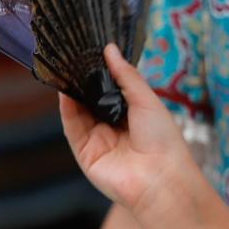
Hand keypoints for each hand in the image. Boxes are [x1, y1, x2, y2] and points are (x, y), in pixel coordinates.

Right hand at [58, 45, 202, 221]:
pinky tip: (65, 91)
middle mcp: (114, 127)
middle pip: (92, 100)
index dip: (101, 73)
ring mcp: (99, 141)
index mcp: (133, 115)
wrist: (160, 178)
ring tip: (65, 68)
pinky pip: (72, 127)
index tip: (91, 52)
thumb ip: (126, 75)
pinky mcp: (85, 153)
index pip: (111, 90)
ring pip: (79, 112)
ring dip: (72, 92)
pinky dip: (67, 109)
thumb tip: (110, 49)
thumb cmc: (163, 139)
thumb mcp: (146, 100)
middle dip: (84, 81)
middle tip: (74, 57)